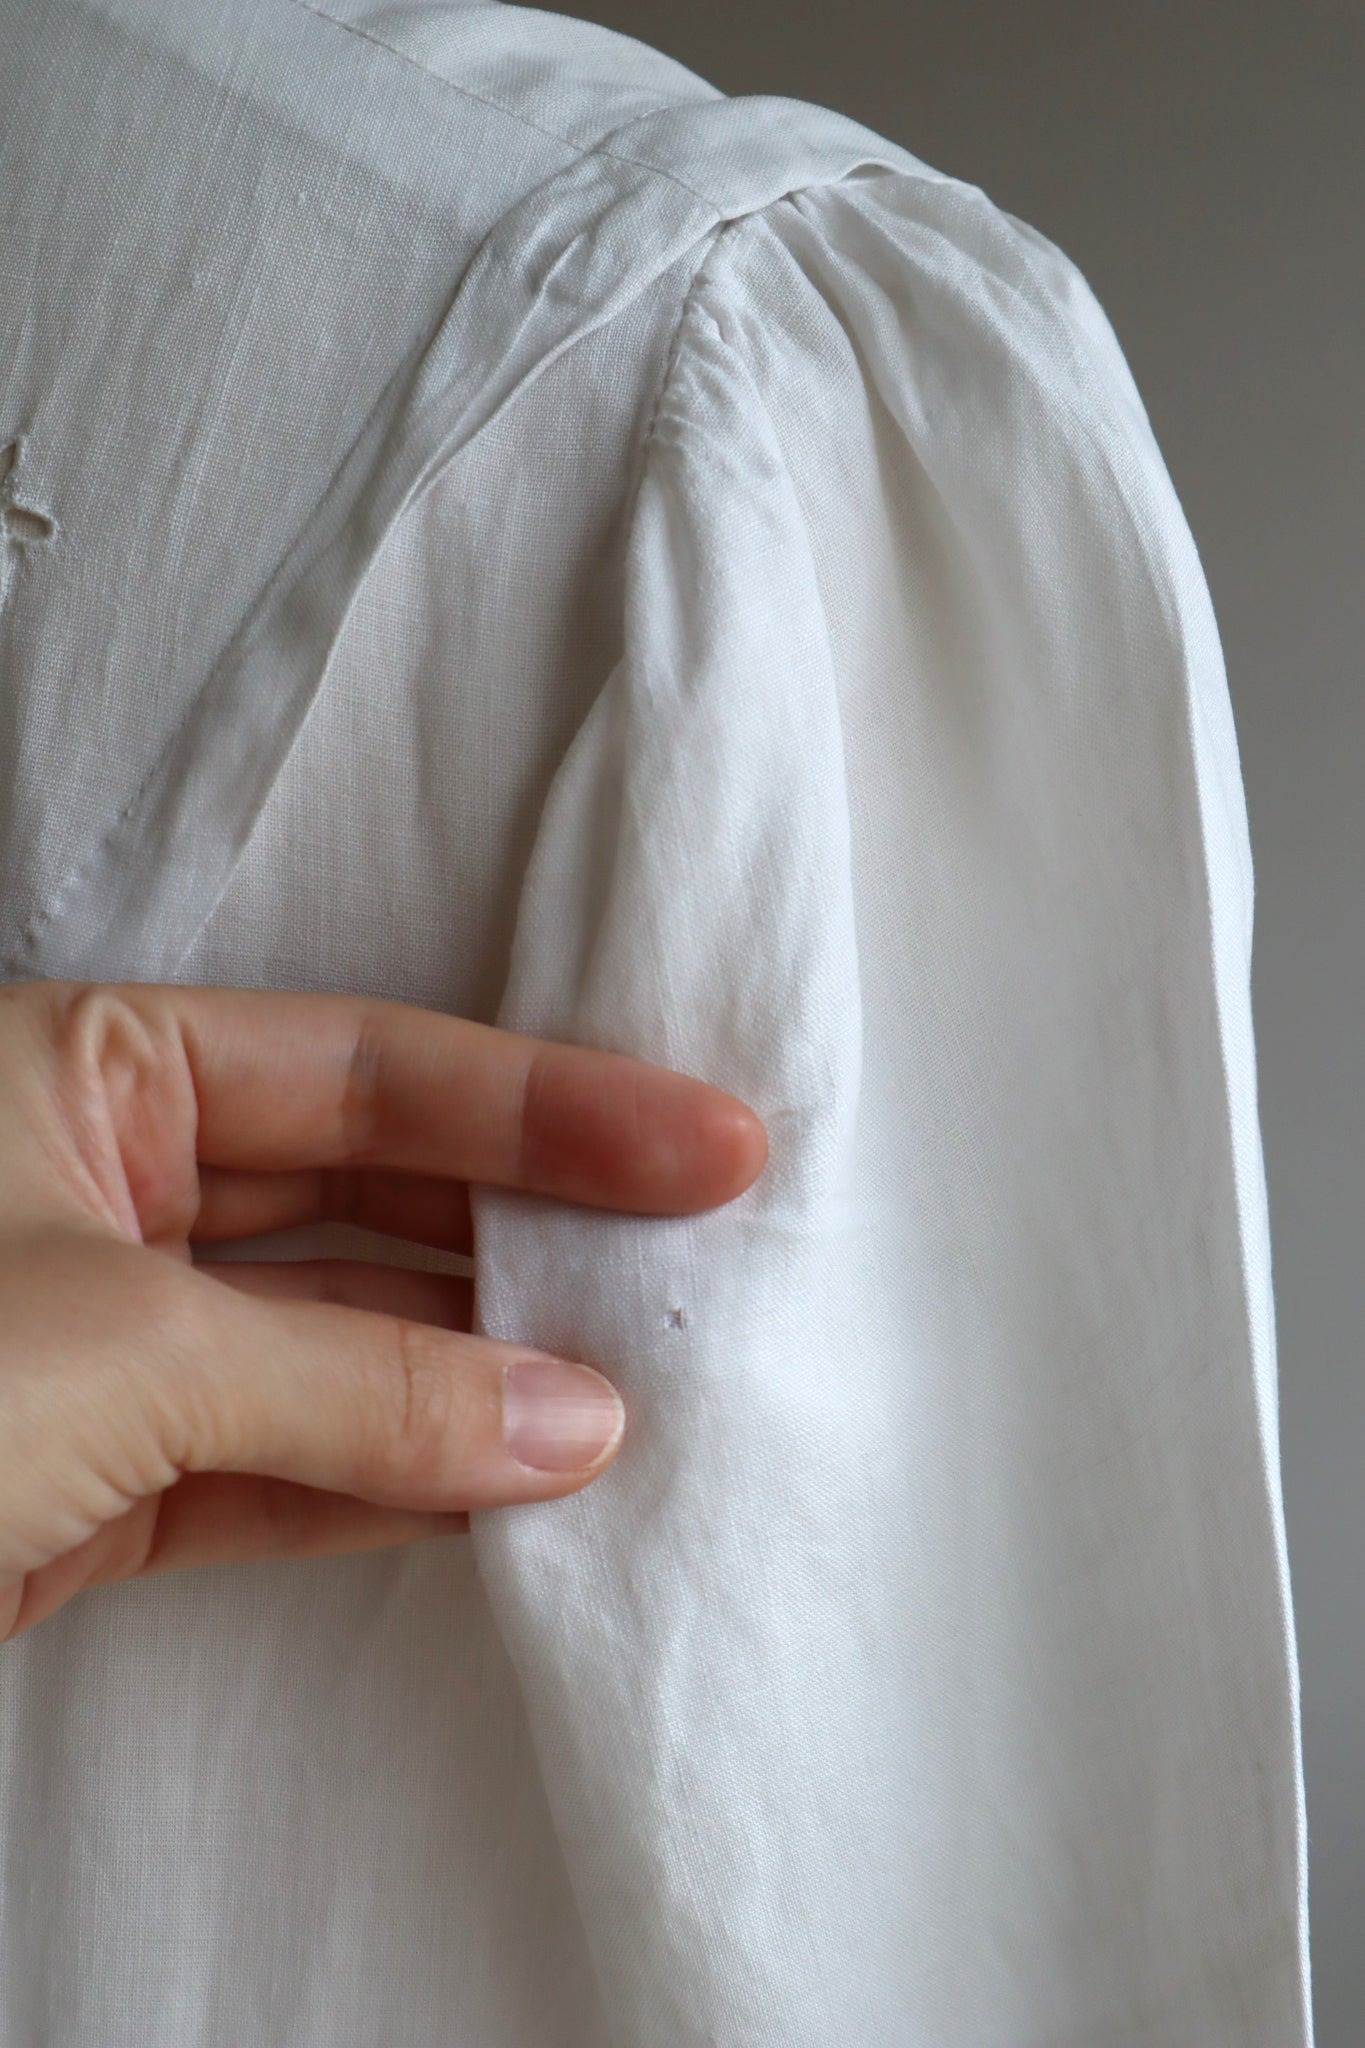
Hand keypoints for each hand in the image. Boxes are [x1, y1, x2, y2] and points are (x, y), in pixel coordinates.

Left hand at [0, 980, 766, 1638]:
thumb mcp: (119, 1346)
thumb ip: (362, 1379)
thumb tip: (567, 1417)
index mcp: (81, 1070)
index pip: (371, 1066)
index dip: (554, 1105)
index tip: (707, 1144)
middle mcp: (102, 1187)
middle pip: (374, 1191)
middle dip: (534, 1232)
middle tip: (701, 1255)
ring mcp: (107, 1340)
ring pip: (341, 1341)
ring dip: (481, 1377)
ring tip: (638, 1385)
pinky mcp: (97, 1482)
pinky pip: (288, 1463)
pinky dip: (399, 1481)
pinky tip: (514, 1481)